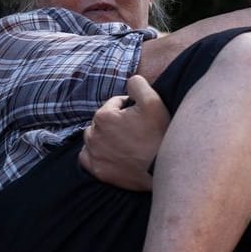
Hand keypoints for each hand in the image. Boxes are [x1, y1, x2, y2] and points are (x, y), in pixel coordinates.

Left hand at [79, 75, 169, 191]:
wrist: (164, 169)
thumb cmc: (159, 135)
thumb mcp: (153, 102)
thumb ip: (138, 84)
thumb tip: (130, 80)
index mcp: (104, 116)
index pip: (115, 103)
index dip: (131, 107)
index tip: (143, 116)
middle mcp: (93, 134)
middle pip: (103, 121)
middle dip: (117, 122)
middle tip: (137, 130)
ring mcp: (94, 155)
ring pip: (94, 138)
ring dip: (105, 137)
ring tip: (125, 143)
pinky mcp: (98, 171)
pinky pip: (87, 158)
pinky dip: (95, 154)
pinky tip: (109, 154)